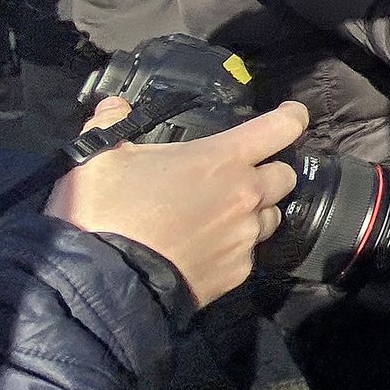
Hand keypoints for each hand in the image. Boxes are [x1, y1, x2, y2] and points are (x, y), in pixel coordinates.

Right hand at [46, 97, 309, 306]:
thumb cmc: (105, 212)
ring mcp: (244, 237)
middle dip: (269, 172)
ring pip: (270, 217)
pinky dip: (233, 248)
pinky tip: (204, 250)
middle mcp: (246, 196)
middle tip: (239, 176)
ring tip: (220, 216)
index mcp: (222, 160)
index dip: (291, 117)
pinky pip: (247, 253)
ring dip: (254, 212)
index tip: (291, 115)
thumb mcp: (98, 158)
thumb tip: (115, 106)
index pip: (280, 128)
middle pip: (285, 176)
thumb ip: (111, 124)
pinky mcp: (237, 273)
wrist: (103, 283)